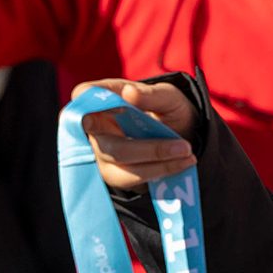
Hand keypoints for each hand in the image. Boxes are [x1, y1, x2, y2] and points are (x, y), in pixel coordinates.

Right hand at [73, 79, 196, 190]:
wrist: (183, 134)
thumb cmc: (169, 108)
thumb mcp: (168, 96)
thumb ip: (151, 94)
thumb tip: (129, 93)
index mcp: (107, 97)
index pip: (84, 95)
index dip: (88, 102)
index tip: (107, 110)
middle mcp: (98, 125)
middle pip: (108, 144)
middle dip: (148, 150)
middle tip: (184, 147)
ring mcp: (102, 152)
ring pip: (119, 166)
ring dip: (157, 165)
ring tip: (187, 154)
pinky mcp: (114, 173)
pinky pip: (130, 180)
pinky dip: (158, 173)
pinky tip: (181, 164)